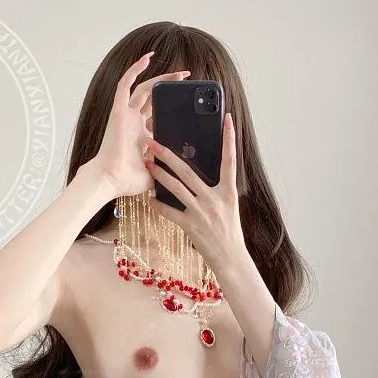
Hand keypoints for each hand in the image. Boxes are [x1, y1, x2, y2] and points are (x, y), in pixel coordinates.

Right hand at [92, 52, 189, 197]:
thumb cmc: (128, 181)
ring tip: (179, 72)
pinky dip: (134, 70)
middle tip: (187, 80)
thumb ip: (169, 169)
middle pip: (153, 97)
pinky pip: (125, 84)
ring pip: (144, 88)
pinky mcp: (118, 110)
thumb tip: (187, 175)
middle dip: (170, 87)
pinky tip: (147, 59)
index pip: (158, 115)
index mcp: (141, 135)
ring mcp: (125, 115)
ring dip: (160, 77)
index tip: (188, 103)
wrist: (111, 180)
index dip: (171, 107)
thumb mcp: (157, 173)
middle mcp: (133, 122)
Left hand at [144, 112, 247, 278]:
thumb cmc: (230, 231)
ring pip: (175, 188)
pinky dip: (158, 204)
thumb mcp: (229, 206)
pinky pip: (169, 212)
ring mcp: (201, 213)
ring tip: (147, 163)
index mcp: (228, 192)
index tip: (227, 119)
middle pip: (188, 171)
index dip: (229, 139)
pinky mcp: (190, 226)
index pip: (230, 160)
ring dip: (159, 174)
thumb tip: (204, 171)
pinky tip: (148, 197)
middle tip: (153, 141)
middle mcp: (215, 199)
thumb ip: (218, 188)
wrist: (230, 258)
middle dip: (168, 155)